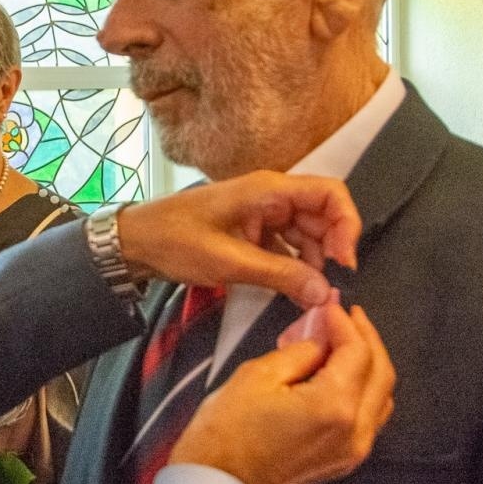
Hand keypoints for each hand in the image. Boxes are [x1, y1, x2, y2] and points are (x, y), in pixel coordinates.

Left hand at [117, 171, 359, 309]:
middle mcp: (271, 196)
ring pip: (307, 233)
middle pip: (322, 215)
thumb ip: (280, 275)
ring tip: (310, 293)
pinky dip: (294, 265)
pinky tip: (294, 290)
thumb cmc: (176, 241)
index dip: (346, 224)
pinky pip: (286, 245)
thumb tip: (324, 292)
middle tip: (328, 286)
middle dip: (331, 248)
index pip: (330, 193)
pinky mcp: (253, 230)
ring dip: (314, 261)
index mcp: (268, 189)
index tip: (345, 261)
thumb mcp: (230, 261)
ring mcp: (262, 212)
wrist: (136, 242)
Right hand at [168, 301, 394, 483]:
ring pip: (381, 395)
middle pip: (381, 371)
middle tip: (346, 317)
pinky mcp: (343, 461)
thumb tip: (321, 333)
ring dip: (369, 364)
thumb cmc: (226, 436)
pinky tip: (341, 376)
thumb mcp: (257, 375)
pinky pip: (369, 418)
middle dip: (366, 337)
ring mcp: (352, 451)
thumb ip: (300, 350)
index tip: (330, 307)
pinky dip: (363, 390)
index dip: (345, 322)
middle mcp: (353, 431)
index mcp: (333, 406)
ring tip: (343, 343)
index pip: (358, 350)